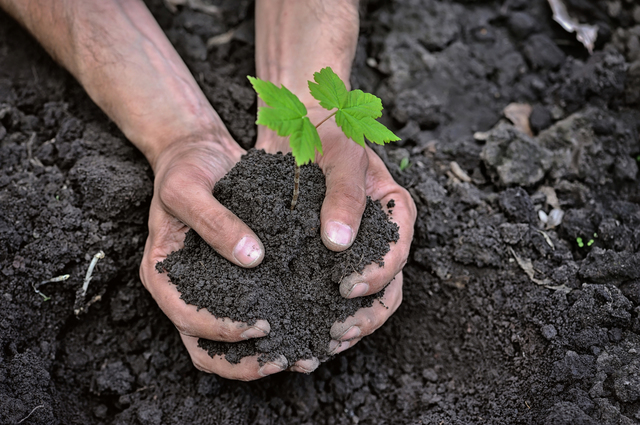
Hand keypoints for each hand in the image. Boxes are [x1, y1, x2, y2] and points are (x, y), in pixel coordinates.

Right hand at [139, 137, 319, 379]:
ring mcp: (211, 289)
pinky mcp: (237, 280)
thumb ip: (215, 222)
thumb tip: (252, 258)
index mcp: (163, 275)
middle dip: (246, 361)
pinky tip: (309, 325)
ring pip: (231, 342)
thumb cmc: (185, 169)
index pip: (187, 318)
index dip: (222, 330)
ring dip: (264, 355)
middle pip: (208, 346)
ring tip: (304, 355)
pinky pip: (253, 313)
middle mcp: (185, 291)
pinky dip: (277, 328)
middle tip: (288, 358)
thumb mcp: (188, 187)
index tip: (261, 326)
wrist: (200, 154)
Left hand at [256, 107, 416, 356]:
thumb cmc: (327, 133)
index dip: (377, 276)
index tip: (346, 287)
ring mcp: (352, 249)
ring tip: (317, 343)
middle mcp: (378, 236)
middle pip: (386, 289)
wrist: (298, 125)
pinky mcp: (322, 256)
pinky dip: (317, 312)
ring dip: (343, 324)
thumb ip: (345, 197)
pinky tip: (297, 328)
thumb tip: (339, 244)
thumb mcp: (341, 156)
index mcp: (395, 212)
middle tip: (335, 333)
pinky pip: (326, 290)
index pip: (397, 253)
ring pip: (359, 299)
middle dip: (363, 316)